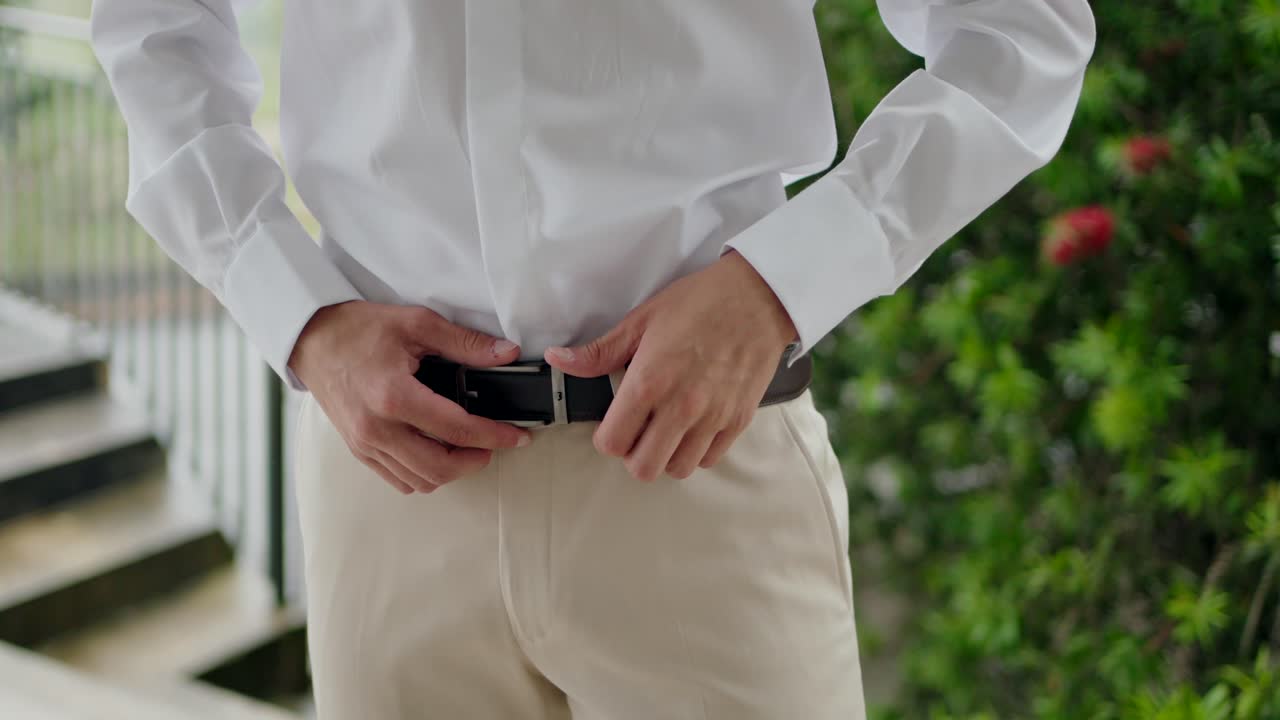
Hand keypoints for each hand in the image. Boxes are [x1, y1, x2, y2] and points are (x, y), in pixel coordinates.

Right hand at [289, 300, 531, 494]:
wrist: (310, 339)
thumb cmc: (358, 328)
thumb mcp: (416, 323)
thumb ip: (465, 343)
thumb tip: (507, 354)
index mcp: (394, 396)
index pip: (457, 429)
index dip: (495, 436)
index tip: (517, 437)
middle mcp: (377, 428)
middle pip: (440, 467)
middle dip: (477, 460)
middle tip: (495, 444)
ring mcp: (365, 443)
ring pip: (420, 480)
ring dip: (452, 470)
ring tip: (469, 448)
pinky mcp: (358, 450)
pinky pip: (398, 479)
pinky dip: (424, 474)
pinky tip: (437, 452)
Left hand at [544, 250, 797, 480]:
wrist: (758, 296)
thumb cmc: (701, 302)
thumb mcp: (643, 320)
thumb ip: (600, 352)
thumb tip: (561, 361)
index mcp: (650, 382)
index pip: (612, 443)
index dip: (607, 437)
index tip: (613, 422)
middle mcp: (681, 407)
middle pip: (643, 468)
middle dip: (634, 453)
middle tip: (638, 430)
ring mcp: (713, 417)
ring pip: (678, 469)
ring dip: (666, 455)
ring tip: (666, 430)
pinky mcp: (738, 420)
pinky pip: (710, 459)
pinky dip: (697, 451)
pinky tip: (692, 427)